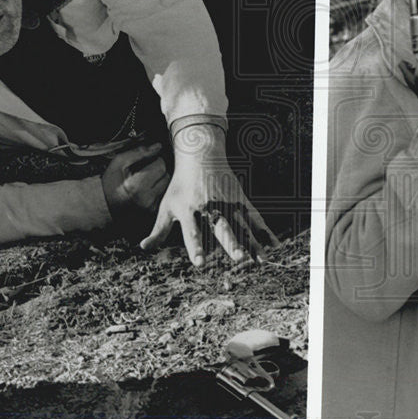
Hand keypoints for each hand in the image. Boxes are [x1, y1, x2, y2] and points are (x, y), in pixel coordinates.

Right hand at [101, 143, 169, 219]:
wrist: (104, 206)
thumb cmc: (110, 184)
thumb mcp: (119, 163)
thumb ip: (139, 153)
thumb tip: (157, 147)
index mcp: (137, 186)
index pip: (161, 166)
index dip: (156, 160)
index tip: (148, 161)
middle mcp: (147, 200)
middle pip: (167, 176)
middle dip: (159, 170)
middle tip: (146, 171)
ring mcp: (152, 208)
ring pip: (168, 186)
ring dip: (161, 180)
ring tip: (146, 180)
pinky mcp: (155, 213)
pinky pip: (164, 196)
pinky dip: (159, 190)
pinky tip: (148, 189)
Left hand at [139, 124, 275, 266]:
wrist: (200, 155)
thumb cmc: (180, 185)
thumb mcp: (167, 205)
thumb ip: (159, 230)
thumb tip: (144, 248)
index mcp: (190, 210)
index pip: (192, 232)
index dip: (196, 247)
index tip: (201, 263)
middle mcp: (210, 207)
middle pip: (222, 228)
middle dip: (231, 243)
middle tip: (239, 258)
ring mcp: (228, 203)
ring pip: (241, 225)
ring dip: (252, 242)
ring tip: (260, 260)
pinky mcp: (240, 199)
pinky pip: (254, 218)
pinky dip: (264, 232)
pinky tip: (273, 245)